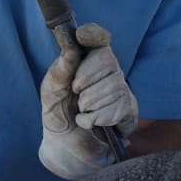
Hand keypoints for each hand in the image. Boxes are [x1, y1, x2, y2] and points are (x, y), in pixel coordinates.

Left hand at [38, 23, 137, 180]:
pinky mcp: (129, 111)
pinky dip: (97, 119)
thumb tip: (70, 50)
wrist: (64, 146)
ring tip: (82, 112)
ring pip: (114, 87)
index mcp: (90, 60)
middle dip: (85, 80)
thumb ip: (59, 71)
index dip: (93, 34)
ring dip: (90, 104)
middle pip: (108, 61)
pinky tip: (90, 123)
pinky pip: (120, 107)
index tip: (81, 35)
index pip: (99, 39)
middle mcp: (110, 71)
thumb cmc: (58, 112)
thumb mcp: (51, 91)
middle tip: (75, 94)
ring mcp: (122, 90)